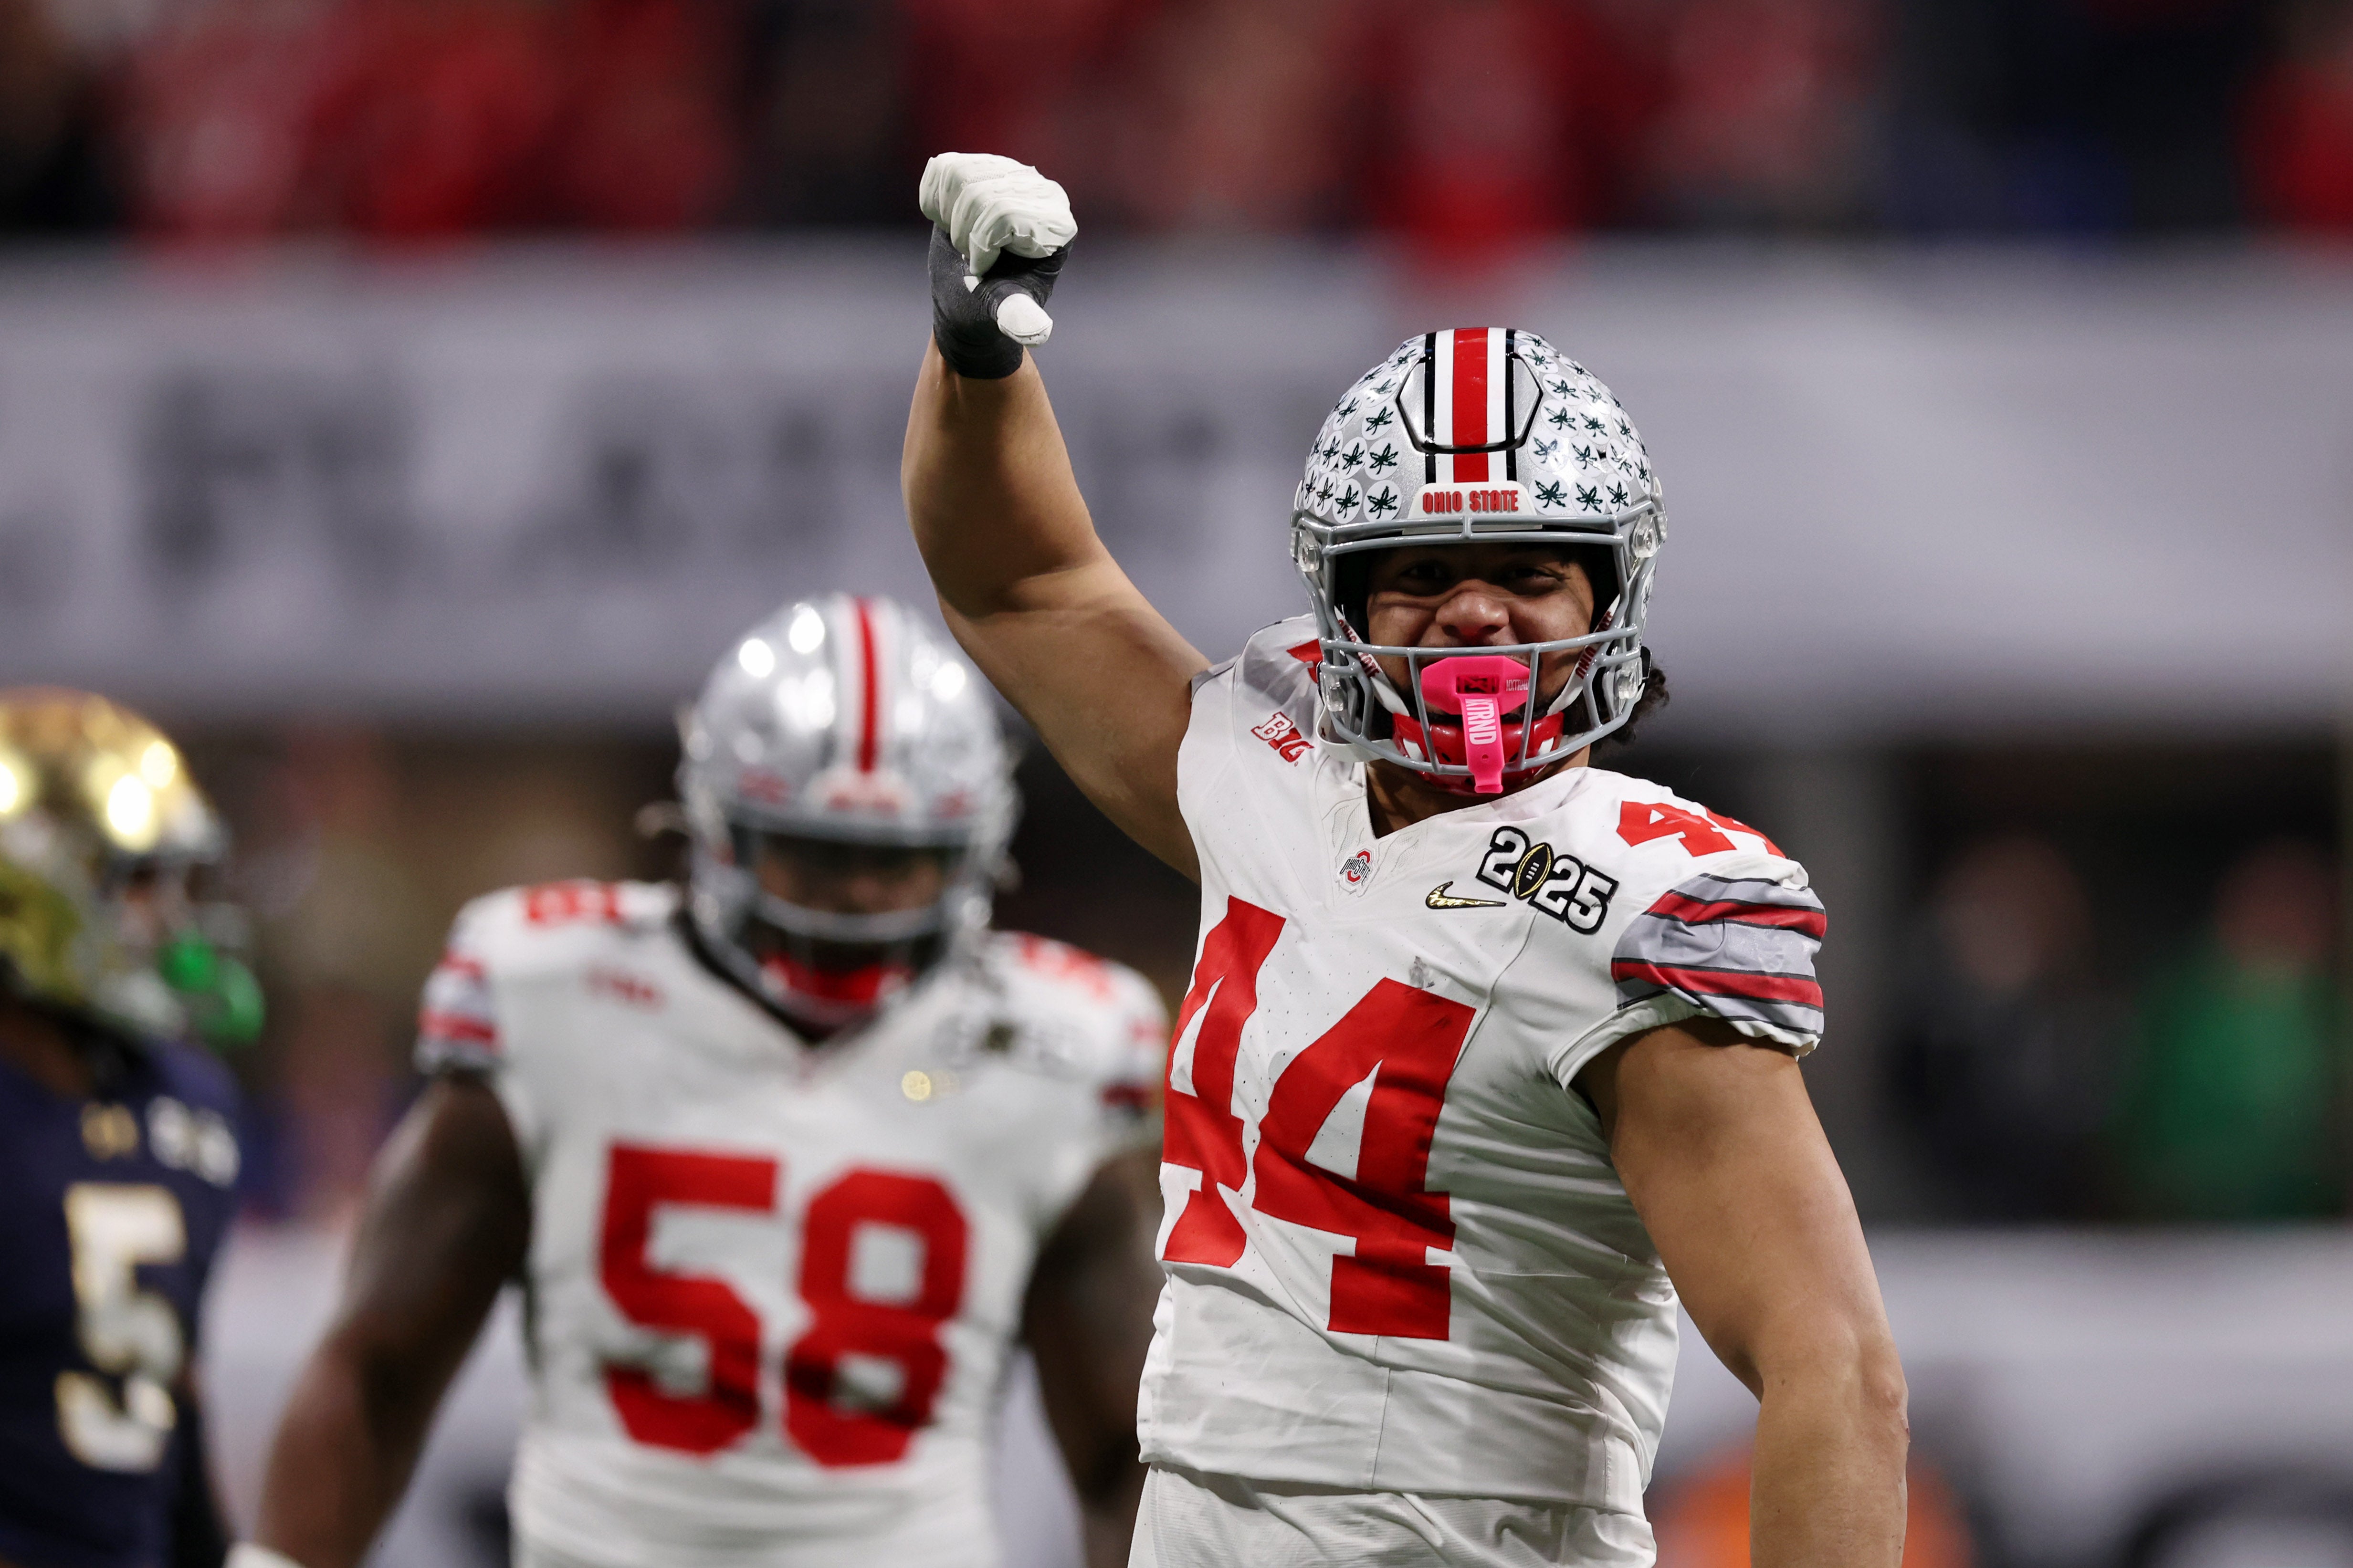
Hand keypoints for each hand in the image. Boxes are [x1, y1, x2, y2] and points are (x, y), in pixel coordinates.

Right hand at [919, 152, 1075, 378]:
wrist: (969, 296)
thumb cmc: (991, 304)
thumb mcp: (1003, 311)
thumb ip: (1018, 315)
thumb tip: (1038, 333)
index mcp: (1058, 226)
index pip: (1004, 213)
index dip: (980, 244)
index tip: (984, 270)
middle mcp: (1042, 192)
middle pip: (979, 193)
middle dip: (963, 234)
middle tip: (973, 258)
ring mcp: (1012, 174)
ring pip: (960, 176)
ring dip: (949, 217)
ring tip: (964, 240)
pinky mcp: (984, 166)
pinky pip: (944, 169)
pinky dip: (935, 202)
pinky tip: (950, 221)